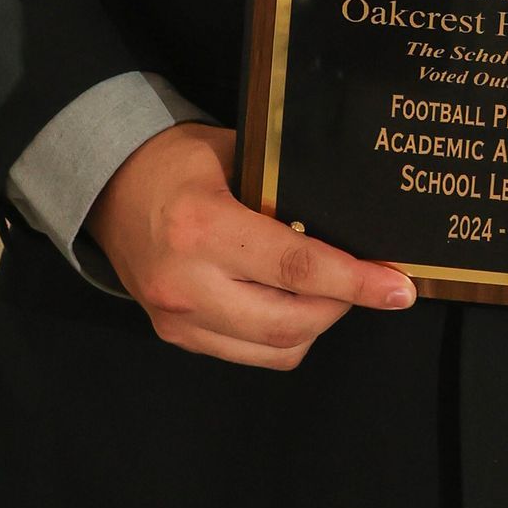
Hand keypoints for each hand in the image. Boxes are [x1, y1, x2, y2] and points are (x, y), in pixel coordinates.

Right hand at [86, 123, 415, 368]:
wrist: (109, 187)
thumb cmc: (178, 161)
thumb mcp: (234, 154)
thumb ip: (284, 186)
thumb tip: (350, 216)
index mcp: (203, 227)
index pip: (296, 267)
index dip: (355, 282)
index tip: (398, 288)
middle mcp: (188, 283)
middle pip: (290, 322)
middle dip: (343, 306)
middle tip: (370, 282)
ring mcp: (178, 318)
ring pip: (274, 349)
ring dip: (315, 325)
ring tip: (331, 289)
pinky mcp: (175, 336)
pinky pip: (248, 353)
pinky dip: (282, 335)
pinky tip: (292, 301)